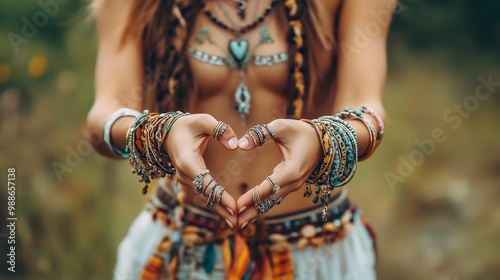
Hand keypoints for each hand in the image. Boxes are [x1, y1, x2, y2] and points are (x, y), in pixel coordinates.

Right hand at [165, 113, 238, 227]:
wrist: (167, 134)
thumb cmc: (188, 126)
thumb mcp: (203, 120)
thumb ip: (220, 129)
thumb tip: (236, 145)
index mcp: (187, 161)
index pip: (205, 182)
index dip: (219, 195)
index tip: (233, 207)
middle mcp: (184, 175)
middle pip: (204, 196)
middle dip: (221, 209)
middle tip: (238, 222)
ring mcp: (184, 180)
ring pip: (203, 199)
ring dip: (219, 211)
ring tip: (235, 223)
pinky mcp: (188, 183)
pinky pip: (202, 196)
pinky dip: (214, 205)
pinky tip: (227, 215)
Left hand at [235, 119, 322, 228]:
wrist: (324, 140)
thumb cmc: (301, 131)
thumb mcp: (281, 127)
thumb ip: (261, 134)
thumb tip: (241, 144)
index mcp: (292, 170)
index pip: (268, 187)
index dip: (252, 197)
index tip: (237, 206)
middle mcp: (294, 182)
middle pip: (269, 200)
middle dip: (251, 212)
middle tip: (234, 223)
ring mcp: (294, 186)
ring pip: (272, 202)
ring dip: (256, 212)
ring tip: (239, 224)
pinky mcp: (291, 185)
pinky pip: (275, 198)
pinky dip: (262, 206)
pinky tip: (250, 214)